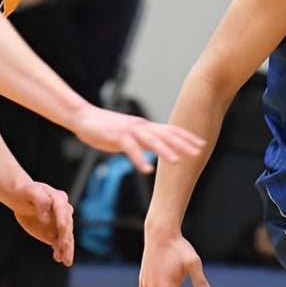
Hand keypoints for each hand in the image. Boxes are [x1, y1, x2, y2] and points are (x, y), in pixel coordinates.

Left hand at [12, 181, 74, 264]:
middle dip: (66, 236)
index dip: (62, 219)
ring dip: (67, 248)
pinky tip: (59, 258)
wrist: (21, 199)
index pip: (62, 210)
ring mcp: (59, 224)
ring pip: (66, 237)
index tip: (61, 228)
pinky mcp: (54, 233)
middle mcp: (63, 212)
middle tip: (63, 246)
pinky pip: (59, 243)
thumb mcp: (31, 191)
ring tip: (66, 259)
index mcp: (58, 199)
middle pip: (67, 225)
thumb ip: (40, 200)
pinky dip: (61, 251)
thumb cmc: (26, 192)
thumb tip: (46, 217)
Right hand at [74, 108, 204, 174]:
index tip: (202, 144)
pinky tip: (147, 169)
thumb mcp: (131, 133)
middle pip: (166, 134)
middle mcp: (141, 126)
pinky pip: (130, 149)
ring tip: (176, 161)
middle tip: (198, 152)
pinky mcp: (116, 136)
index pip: (171, 130)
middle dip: (183, 144)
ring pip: (151, 140)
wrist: (84, 117)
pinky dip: (139, 159)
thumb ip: (144, 139)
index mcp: (145, 126)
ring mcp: (129, 130)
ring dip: (165, 151)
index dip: (187, 137)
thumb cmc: (107, 127)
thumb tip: (159, 148)